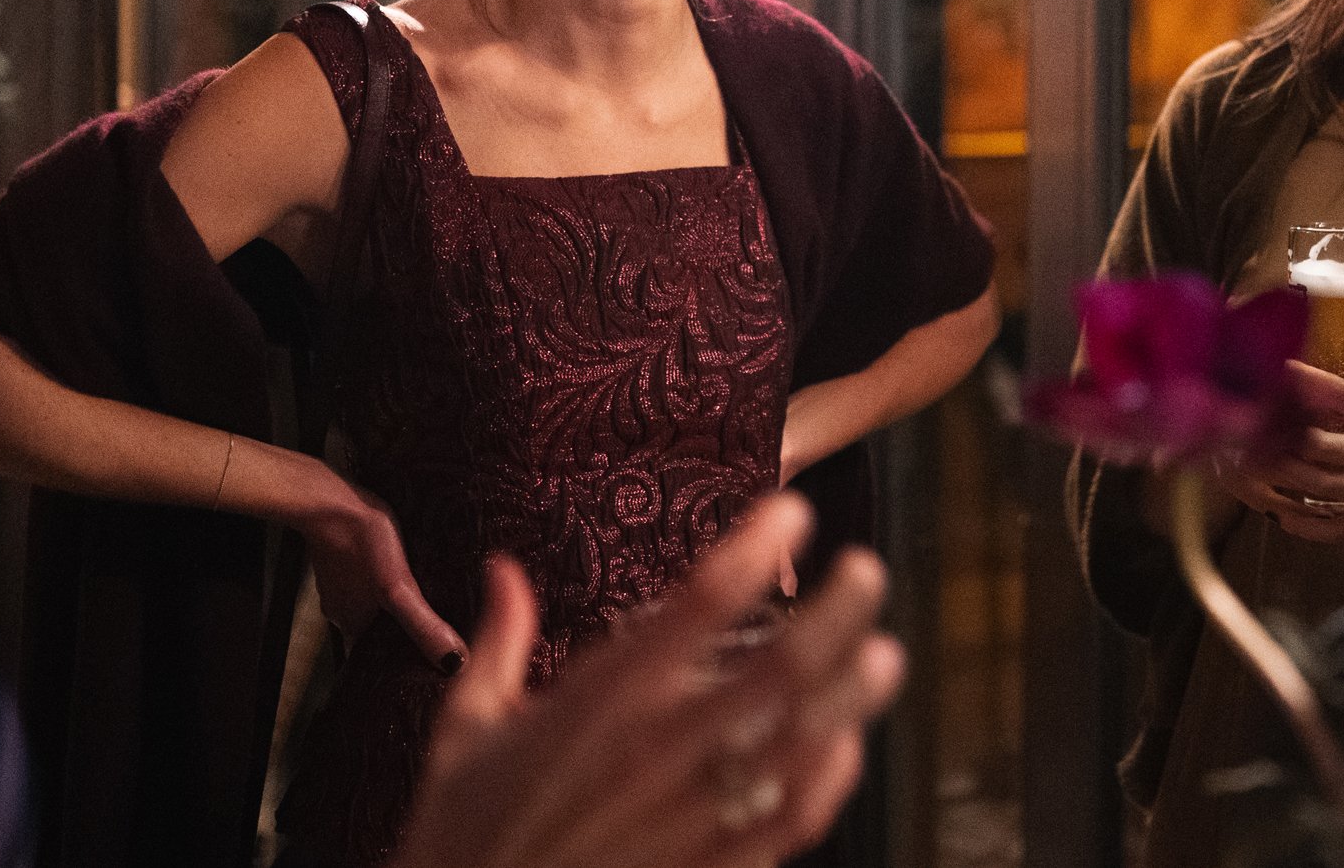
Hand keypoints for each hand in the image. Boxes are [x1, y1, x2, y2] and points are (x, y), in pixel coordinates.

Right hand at [289, 461, 464, 670]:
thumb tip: (451, 661)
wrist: (328, 499)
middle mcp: (341, 609)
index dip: (404, 651)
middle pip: (378, 626)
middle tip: (437, 615)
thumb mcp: (399, 588)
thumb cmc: (361, 539)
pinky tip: (402, 562)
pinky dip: (384, 574)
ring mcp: (339, 582)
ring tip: (426, 588)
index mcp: (352, 624)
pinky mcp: (342, 558)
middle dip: (403, 622)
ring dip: (395, 597)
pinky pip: (367, 576)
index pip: (380, 652)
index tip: (430, 647)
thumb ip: (422, 625)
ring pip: (372, 600)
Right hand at [392, 493, 904, 867]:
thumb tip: (502, 569)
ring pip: (798, 746)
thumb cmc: (459, 833)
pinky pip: (789, 823)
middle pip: (776, 670)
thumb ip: (497, 641)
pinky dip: (828, 779)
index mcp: (596, 703)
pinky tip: (844, 744)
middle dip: (837, 614)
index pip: (697, 603)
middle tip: (867, 571)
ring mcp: (686, 817)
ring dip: (850, 695)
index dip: (755, 548)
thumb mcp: (463, 730)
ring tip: (883, 653)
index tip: (794, 511)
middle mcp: (653, 754)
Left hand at [1254, 328, 1343, 543]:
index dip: (1310, 381)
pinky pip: (1335, 528)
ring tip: (1247, 459)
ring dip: (1282, 472)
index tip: (1278, 366)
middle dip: (1281, 432)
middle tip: (1245, 417)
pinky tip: (1279, 512)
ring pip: (1320, 485)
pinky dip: (1305, 523)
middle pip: (1323, 444)